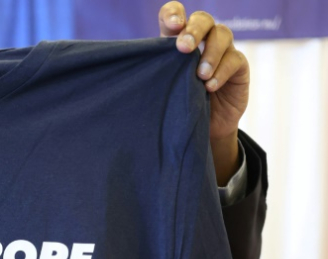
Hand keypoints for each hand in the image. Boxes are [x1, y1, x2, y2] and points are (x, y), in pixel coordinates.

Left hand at [158, 2, 249, 185]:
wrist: (203, 130)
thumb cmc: (176, 106)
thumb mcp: (162, 89)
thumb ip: (156, 72)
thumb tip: (134, 66)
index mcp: (177, 41)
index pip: (175, 15)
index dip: (174, 13)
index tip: (172, 25)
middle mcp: (202, 40)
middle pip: (202, 19)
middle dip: (193, 30)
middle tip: (183, 48)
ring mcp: (222, 51)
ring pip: (222, 34)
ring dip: (210, 52)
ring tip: (200, 75)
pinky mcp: (239, 66)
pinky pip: (234, 59)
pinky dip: (222, 71)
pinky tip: (210, 86)